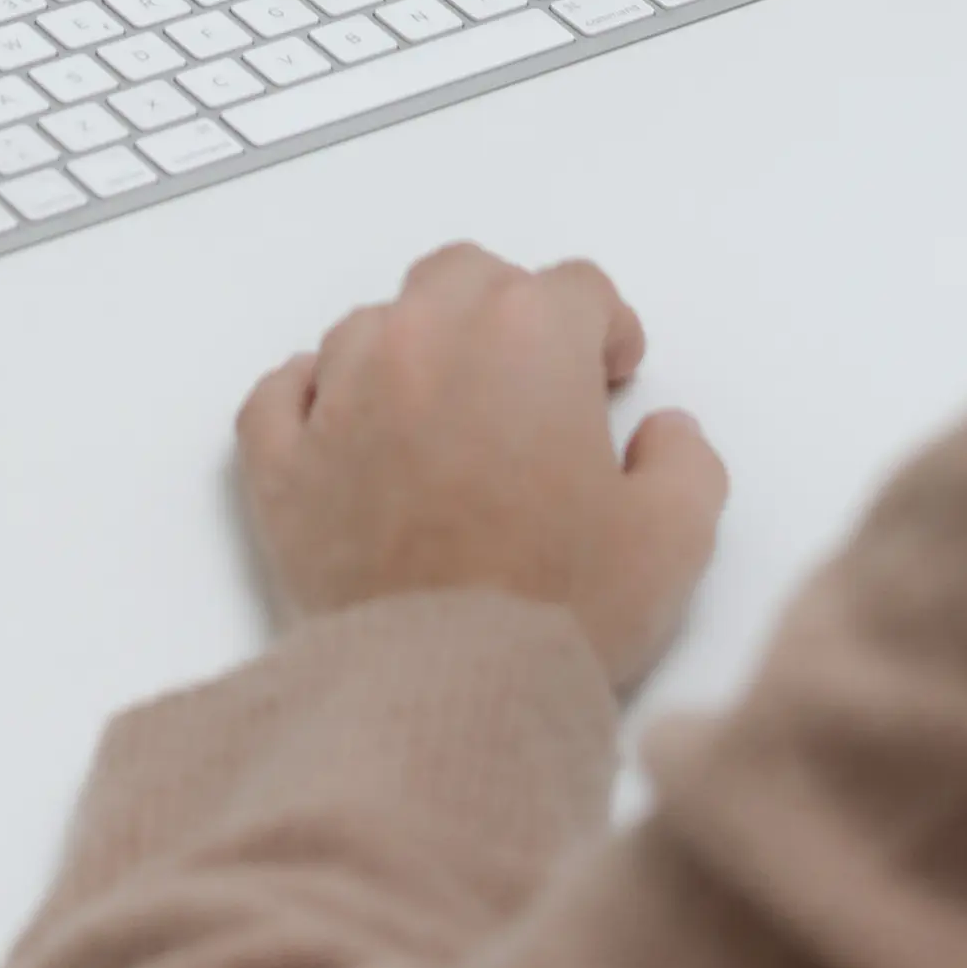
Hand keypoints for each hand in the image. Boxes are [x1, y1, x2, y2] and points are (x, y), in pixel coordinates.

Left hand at [236, 243, 726, 691]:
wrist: (447, 689)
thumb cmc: (561, 606)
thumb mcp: (674, 537)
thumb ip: (686, 460)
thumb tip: (661, 433)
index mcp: (526, 336)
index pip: (576, 289)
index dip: (604, 331)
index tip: (611, 378)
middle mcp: (425, 338)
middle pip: (467, 277)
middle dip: (506, 314)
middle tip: (531, 385)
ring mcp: (341, 394)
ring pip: (374, 325)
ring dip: (414, 352)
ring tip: (444, 421)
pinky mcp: (280, 462)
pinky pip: (279, 393)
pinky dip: (310, 397)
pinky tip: (342, 428)